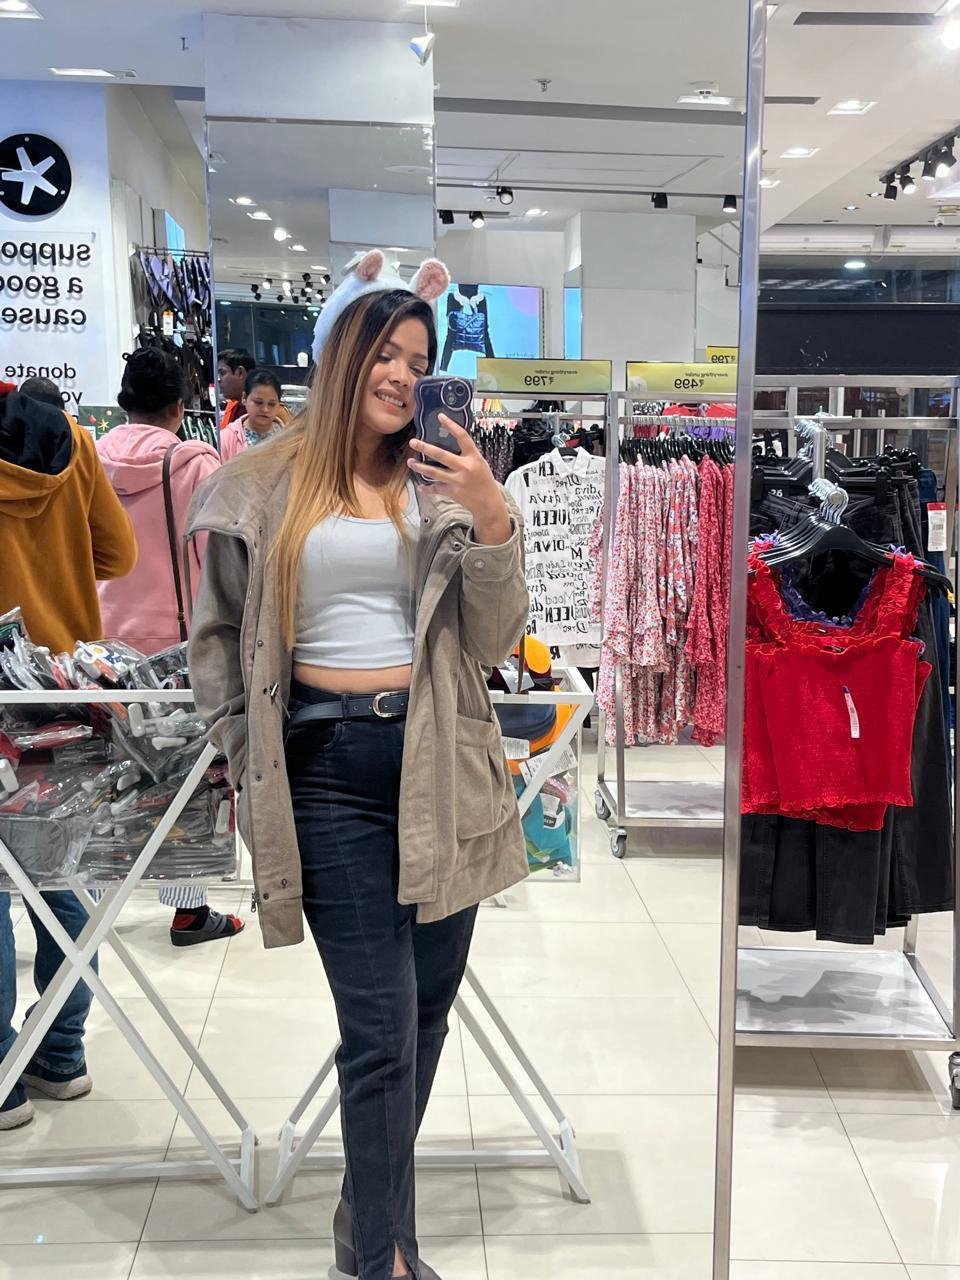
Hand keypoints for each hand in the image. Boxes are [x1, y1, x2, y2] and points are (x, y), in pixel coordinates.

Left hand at [408, 415, 512, 544]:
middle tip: (413, 442)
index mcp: (474, 458)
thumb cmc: (484, 480)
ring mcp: (457, 481)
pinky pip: (436, 489)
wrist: (488, 503)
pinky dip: (427, 488)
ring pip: (434, 472)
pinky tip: (420, 486)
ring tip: (410, 462)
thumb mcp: (479, 463)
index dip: (451, 426)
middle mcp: (465, 468)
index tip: (441, 417)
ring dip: (420, 467)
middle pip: (441, 455)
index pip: (463, 437)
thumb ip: (466, 454)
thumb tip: (451, 441)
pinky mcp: (452, 492)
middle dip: (425, 448)